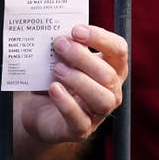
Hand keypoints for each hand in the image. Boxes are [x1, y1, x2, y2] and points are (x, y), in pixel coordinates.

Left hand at [21, 24, 127, 143]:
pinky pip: (79, 118)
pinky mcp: (81, 129)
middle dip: (83, 57)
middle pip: (108, 75)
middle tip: (59, 45)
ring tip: (57, 69)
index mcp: (112, 68)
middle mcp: (112, 91)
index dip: (101, 38)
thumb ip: (65, 47)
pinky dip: (66, 102)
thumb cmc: (56, 78)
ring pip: (102, 99)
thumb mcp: (61, 58)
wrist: (39, 109)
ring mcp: (99, 113)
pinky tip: (54, 89)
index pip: (119, 50)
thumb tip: (60, 34)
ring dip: (78, 80)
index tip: (77, 30)